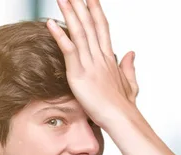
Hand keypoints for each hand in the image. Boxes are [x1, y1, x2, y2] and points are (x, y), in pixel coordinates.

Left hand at [47, 0, 138, 128]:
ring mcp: (90, 64)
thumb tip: (131, 52)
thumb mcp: (130, 83)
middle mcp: (100, 57)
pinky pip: (68, 50)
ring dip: (70, 13)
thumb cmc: (124, 106)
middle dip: (82, 5)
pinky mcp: (79, 74)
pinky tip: (49, 23)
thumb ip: (128, 66)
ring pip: (79, 32)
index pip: (102, 28)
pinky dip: (59, 36)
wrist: (121, 118)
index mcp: (109, 58)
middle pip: (90, 24)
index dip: (96, 11)